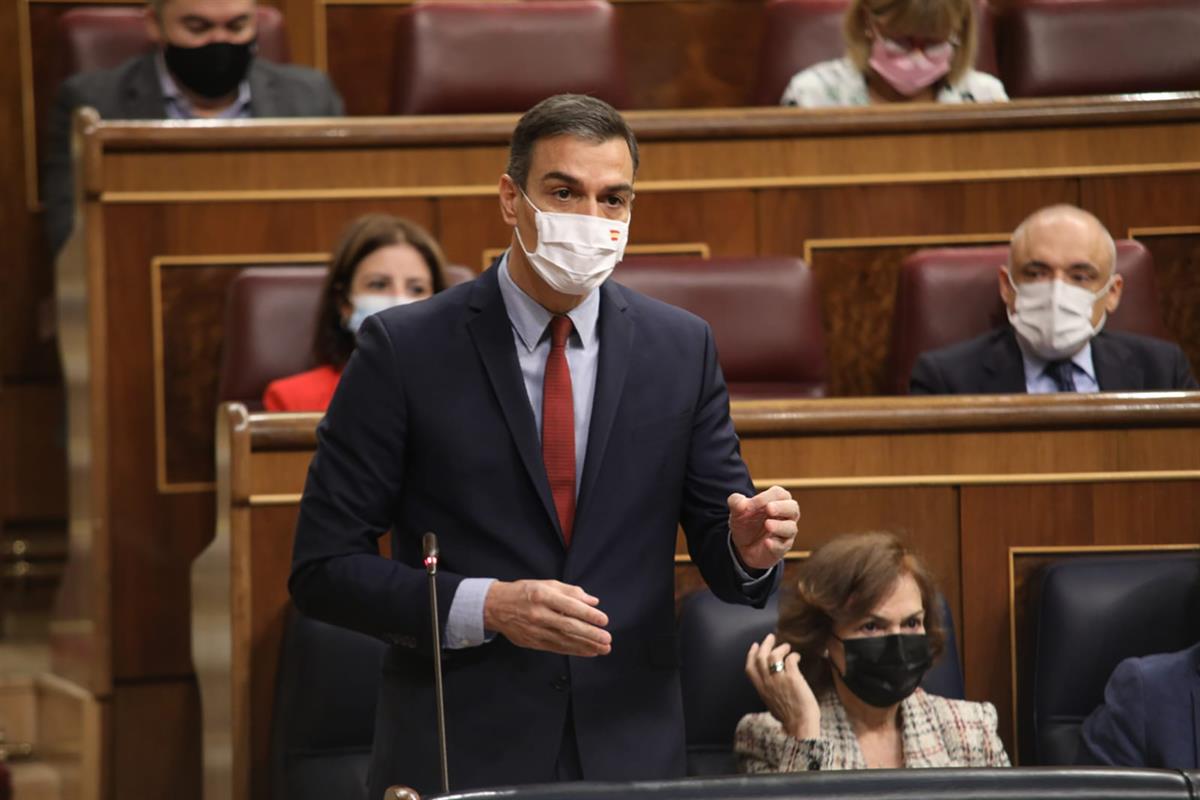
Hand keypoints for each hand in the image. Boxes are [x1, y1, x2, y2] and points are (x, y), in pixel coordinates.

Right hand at [483, 579, 611, 656]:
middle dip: (590, 634)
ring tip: (602, 648)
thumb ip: (570, 591)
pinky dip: (574, 650)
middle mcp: (538, 614)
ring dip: (586, 646)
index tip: (604, 620)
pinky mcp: (532, 642)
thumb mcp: (545, 584)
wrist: (495, 607)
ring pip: (564, 640)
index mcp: (542, 595)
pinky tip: (588, 652)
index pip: (570, 606)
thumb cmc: (523, 592)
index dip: (588, 614)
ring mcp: (534, 630)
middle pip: (568, 626)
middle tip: (607, 638)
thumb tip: (593, 601)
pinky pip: (557, 648)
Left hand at [729, 485, 798, 569]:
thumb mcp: (737, 511)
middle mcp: (785, 515)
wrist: (742, 546)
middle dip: (781, 508)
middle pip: (793, 508)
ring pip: (791, 528)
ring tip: (767, 525)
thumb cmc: (746, 522)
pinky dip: (775, 544)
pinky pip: (783, 546)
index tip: (751, 504)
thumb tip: (741, 503)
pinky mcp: (782, 548)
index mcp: (776, 501)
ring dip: (780, 526)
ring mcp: (785, 532)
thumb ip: (736, 502)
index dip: (766, 496)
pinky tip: (767, 542)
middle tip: (769, 509)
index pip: (778, 494)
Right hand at [745, 633, 819, 739]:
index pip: (750, 668)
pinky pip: (790, 659)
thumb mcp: (770, 704)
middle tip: (770, 637)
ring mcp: (779, 679)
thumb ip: (769, 691)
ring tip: (787, 647)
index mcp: (761, 689)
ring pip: (773, 655)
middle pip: (760, 657)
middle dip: (765, 644)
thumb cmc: (788, 718)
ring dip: (780, 648)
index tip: (755, 646)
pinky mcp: (793, 677)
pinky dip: (793, 656)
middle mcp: (767, 682)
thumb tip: (772, 683)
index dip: (751, 654)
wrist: (799, 725)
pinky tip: (797, 657)